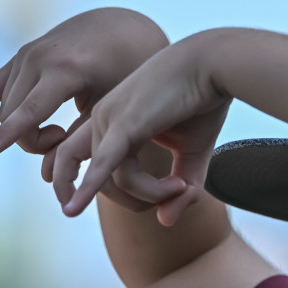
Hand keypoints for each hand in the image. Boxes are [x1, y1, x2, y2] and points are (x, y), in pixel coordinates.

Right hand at [0, 8, 187, 209]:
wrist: (123, 29)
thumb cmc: (130, 73)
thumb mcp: (118, 105)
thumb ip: (86, 138)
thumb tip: (50, 176)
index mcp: (65, 67)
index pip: (33, 108)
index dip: (15, 132)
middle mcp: (39, 57)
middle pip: (15, 116)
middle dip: (34, 141)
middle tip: (66, 144)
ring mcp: (25, 56)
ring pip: (5, 109)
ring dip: (24, 131)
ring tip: (59, 133)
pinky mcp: (19, 61)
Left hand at [51, 30, 232, 225]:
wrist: (214, 65)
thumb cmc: (204, 104)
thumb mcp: (193, 154)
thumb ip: (180, 190)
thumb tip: (165, 222)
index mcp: (112, 123)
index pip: (99, 174)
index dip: (128, 195)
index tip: (170, 196)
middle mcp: (102, 120)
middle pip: (101, 183)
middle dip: (134, 202)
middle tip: (172, 199)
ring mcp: (108, 120)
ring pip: (116, 181)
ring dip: (151, 194)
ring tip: (183, 186)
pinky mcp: (123, 123)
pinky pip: (104, 165)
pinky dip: (90, 188)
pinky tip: (74, 208)